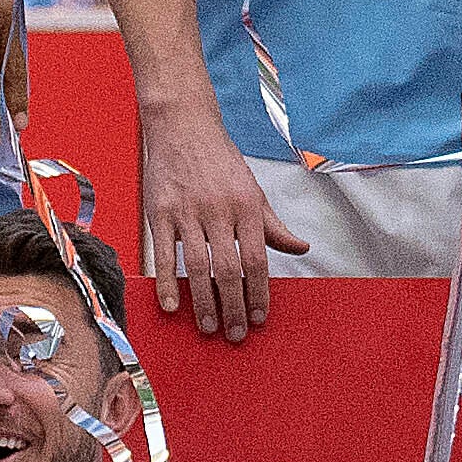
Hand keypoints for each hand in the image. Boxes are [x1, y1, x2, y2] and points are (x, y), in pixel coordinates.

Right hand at [135, 95, 294, 340]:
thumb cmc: (220, 162)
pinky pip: (163, 254)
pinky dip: (167, 283)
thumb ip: (273, 225)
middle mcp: (218, 210)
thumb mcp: (253, 190)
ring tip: (209, 327)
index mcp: (246, 206)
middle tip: (236, 334)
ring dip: (204, 302)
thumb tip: (301, 248)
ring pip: (197, 266)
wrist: (183, 127)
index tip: (260, 318)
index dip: (259, 292)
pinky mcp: (159, 212)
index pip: (257, 259)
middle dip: (234, 306)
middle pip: (228, 269)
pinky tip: (173, 306)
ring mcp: (187, 211)